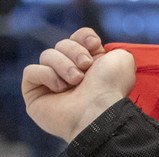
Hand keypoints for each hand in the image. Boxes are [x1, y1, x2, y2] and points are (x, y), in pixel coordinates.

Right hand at [21, 28, 135, 141]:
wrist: (99, 111)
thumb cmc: (111, 89)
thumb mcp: (121, 61)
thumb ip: (114, 50)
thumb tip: (98, 51)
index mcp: (93, 67)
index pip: (78, 38)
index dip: (83, 38)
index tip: (93, 44)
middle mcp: (72, 74)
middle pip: (61, 44)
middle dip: (74, 51)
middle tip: (85, 67)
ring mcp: (52, 84)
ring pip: (46, 55)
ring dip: (63, 65)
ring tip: (76, 81)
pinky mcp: (35, 94)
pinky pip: (31, 71)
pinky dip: (46, 75)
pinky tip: (60, 89)